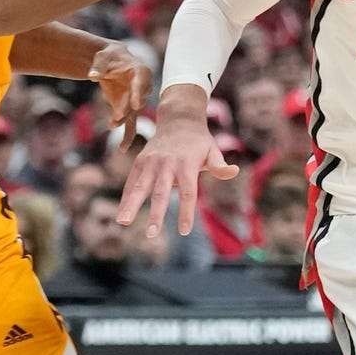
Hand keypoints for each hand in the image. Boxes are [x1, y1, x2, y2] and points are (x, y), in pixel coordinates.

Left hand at [88, 41, 151, 151]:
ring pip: (133, 114)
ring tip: (111, 126)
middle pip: (136, 101)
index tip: (136, 105)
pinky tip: (122, 149)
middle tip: (117, 118)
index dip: (138, 94)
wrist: (113, 63)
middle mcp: (143, 88)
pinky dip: (127, 136)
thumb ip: (98, 66)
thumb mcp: (102, 57)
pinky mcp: (129, 109)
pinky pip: (131, 124)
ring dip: (123, 121)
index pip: (141, 84)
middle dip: (127, 110)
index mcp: (141, 72)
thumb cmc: (109, 57)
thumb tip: (92, 76)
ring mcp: (137, 100)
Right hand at [117, 85, 237, 236]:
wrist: (178, 119)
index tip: (184, 231)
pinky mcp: (140, 161)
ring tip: (123, 222)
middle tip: (152, 234)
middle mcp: (167, 164)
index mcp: (187, 164)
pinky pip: (132, 181)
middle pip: (161, 193)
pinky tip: (121, 214)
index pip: (188, 193)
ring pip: (140, 187)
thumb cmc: (198, 141)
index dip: (186, 212)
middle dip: (156, 214)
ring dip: (131, 205)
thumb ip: (220, 166)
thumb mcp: (212, 150)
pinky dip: (126, 197)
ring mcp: (151, 162)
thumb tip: (234, 171)